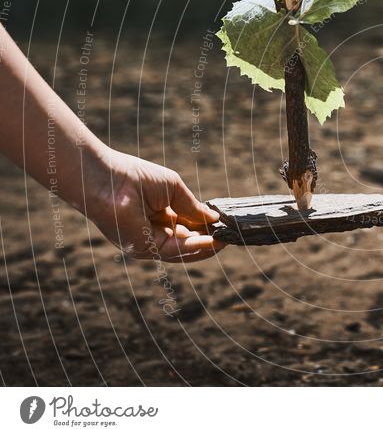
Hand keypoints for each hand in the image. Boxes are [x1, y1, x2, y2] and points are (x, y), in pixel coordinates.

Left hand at [85, 148, 224, 262]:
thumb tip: (214, 218)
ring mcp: (149, 243)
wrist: (107, 179)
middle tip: (229, 236)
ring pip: (184, 251)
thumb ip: (193, 206)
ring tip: (225, 239)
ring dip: (206, 246)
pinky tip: (212, 241)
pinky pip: (175, 250)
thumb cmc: (135, 177)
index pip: (187, 227)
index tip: (224, 226)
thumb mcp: (173, 189)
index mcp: (159, 216)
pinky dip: (195, 247)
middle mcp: (154, 232)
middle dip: (209, 240)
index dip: (206, 228)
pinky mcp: (144, 248)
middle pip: (187, 243)